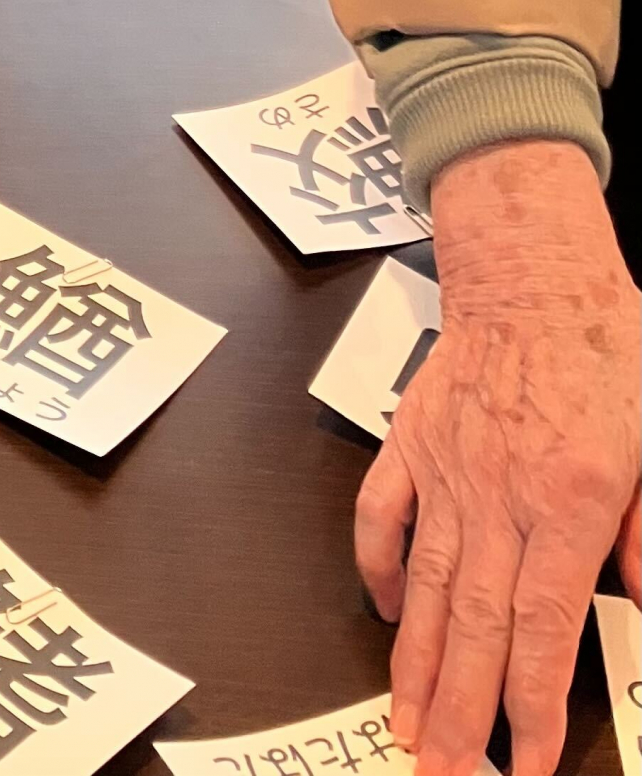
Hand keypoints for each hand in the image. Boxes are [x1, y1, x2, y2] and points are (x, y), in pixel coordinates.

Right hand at [356, 141, 640, 775]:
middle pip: (477, 627)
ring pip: (428, 586)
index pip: (544, 631)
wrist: (531, 260)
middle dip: (460, 714)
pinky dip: (381, 568)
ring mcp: (448, 469)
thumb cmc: (604, 338)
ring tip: (404, 728)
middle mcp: (501, 495)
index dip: (531, 709)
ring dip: (415, 665)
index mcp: (570, 499)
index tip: (522, 768)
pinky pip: (383, 515)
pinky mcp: (412, 438)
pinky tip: (389, 611)